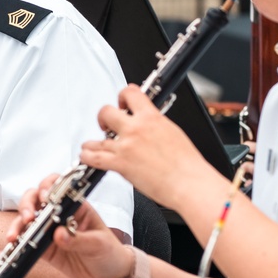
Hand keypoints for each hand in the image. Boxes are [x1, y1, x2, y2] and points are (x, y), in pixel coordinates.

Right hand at [4, 175, 134, 277]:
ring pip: (27, 219)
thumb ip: (79, 239)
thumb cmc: (109, 254)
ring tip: (14, 236)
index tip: (45, 198)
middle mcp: (60, 214)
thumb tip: (59, 234)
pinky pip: (25, 243)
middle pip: (37, 199)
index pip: (58, 188)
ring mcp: (50, 230)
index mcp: (76, 206)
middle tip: (28, 217)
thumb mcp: (99, 244)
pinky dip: (14, 246)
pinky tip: (4, 251)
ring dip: (18, 224)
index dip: (48, 188)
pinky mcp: (44, 248)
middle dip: (28, 204)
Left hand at [84, 85, 215, 209]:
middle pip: (106, 112)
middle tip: (107, 125)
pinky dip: (87, 157)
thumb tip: (148, 122)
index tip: (122, 103)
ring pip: (97, 139)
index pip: (130, 93)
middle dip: (104, 118)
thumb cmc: (187, 164)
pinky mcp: (120, 164)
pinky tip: (87, 156)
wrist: (189, 183)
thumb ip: (155, 124)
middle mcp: (135, 129)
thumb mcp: (173, 132)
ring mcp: (126, 146)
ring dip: (94, 143)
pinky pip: (94, 157)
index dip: (123, 96)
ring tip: (94, 146)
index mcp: (151, 118)